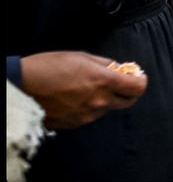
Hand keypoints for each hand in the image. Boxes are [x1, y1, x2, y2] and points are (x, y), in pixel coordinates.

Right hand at [18, 51, 146, 129]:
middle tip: (120, 81)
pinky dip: (90, 107)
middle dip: (128, 91)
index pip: (138, 88)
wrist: (22, 86)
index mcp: (103, 82)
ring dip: (106, 98)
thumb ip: (106, 64)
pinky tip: (76, 97)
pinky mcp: (74, 124)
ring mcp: (86, 115)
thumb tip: (119, 69)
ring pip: (108, 108)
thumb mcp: (82, 57)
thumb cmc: (50, 67)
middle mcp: (99, 102)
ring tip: (88, 87)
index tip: (137, 76)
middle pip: (128, 101)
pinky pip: (90, 115)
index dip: (140, 81)